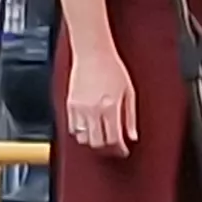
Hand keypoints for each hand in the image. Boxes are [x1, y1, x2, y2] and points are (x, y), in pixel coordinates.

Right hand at [66, 44, 137, 158]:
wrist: (92, 52)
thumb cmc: (112, 67)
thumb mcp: (129, 92)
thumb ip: (131, 117)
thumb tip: (133, 135)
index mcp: (110, 108)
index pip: (114, 139)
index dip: (120, 149)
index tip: (123, 150)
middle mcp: (93, 110)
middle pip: (97, 143)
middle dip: (107, 148)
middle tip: (112, 145)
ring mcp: (79, 109)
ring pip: (83, 138)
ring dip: (93, 141)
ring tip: (100, 135)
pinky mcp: (69, 105)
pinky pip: (72, 128)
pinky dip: (81, 132)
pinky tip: (89, 127)